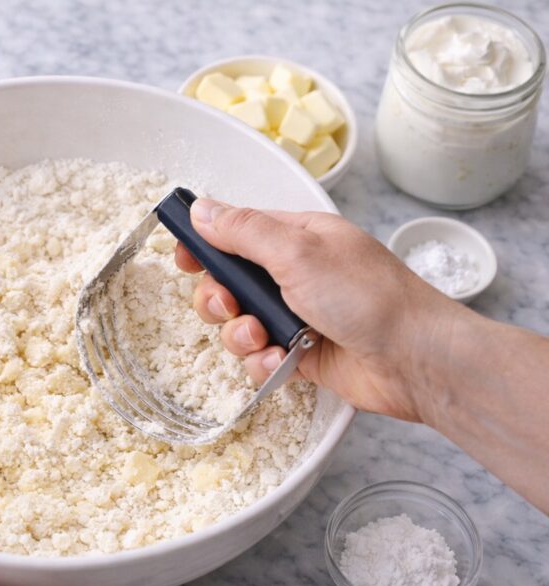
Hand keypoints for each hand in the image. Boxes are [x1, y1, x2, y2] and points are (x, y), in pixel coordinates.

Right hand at [176, 199, 462, 421]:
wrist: (415, 360)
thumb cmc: (367, 298)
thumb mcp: (298, 252)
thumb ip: (244, 231)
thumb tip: (201, 209)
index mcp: (297, 238)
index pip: (236, 231)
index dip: (204, 245)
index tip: (183, 259)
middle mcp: (295, 274)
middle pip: (228, 282)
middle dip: (218, 298)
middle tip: (231, 306)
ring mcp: (297, 315)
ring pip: (238, 324)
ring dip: (240, 335)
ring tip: (263, 339)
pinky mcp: (300, 354)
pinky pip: (259, 358)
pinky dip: (263, 363)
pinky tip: (281, 362)